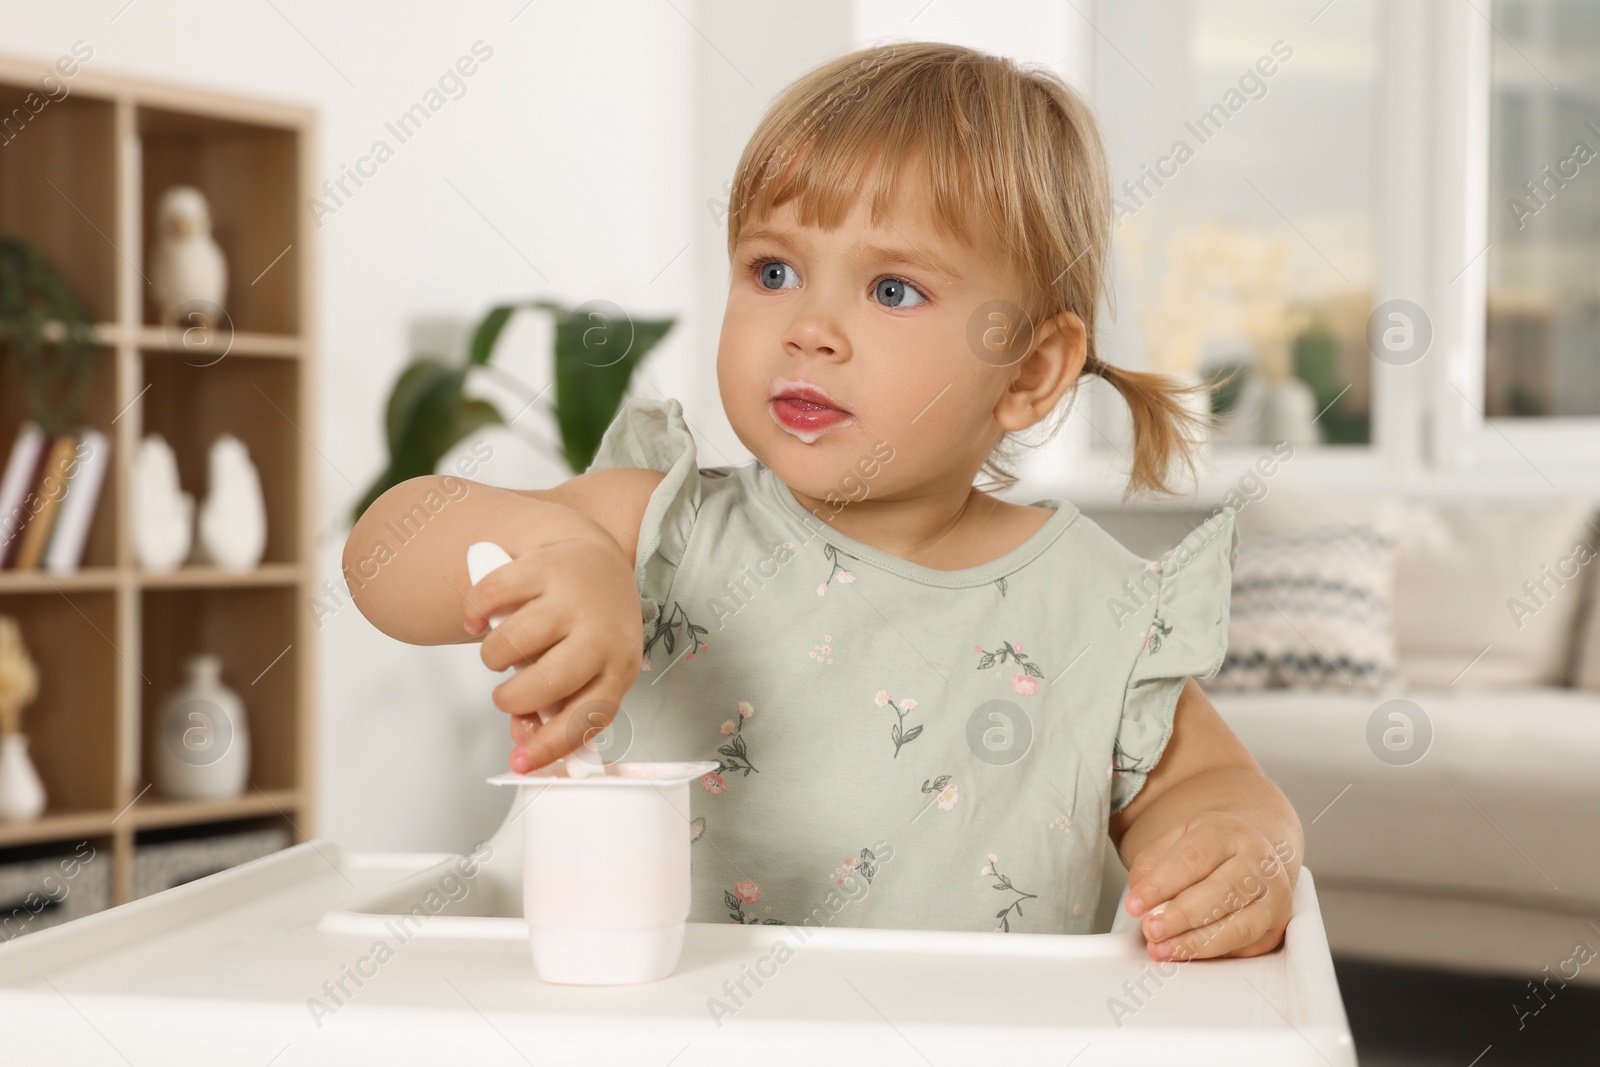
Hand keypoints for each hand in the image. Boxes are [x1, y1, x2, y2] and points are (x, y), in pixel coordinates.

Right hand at [462, 535, 641, 772]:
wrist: (599, 563)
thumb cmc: (589, 629)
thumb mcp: (586, 671)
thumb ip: (554, 707)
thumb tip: (523, 739)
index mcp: (618, 667)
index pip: (586, 717)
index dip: (549, 746)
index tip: (518, 764)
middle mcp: (601, 632)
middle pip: (545, 683)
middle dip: (513, 699)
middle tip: (507, 696)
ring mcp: (574, 596)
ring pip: (512, 643)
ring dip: (493, 657)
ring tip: (501, 653)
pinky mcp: (545, 566)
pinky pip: (491, 597)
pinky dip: (474, 613)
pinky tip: (478, 621)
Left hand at [1122, 811, 1295, 961]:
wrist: (1252, 852)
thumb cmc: (1206, 849)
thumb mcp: (1174, 841)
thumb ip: (1152, 867)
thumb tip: (1141, 903)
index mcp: (1228, 833)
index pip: (1193, 859)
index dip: (1161, 885)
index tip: (1134, 905)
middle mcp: (1259, 863)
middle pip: (1220, 893)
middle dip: (1180, 916)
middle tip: (1149, 930)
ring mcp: (1273, 897)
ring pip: (1239, 926)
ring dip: (1196, 943)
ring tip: (1162, 949)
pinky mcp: (1276, 927)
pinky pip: (1246, 947)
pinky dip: (1213, 954)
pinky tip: (1186, 955)